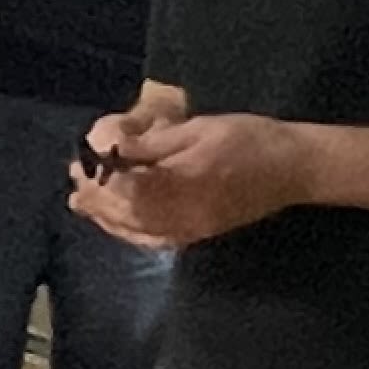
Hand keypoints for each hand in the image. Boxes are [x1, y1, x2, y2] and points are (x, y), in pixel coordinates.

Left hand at [68, 112, 315, 250]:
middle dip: (97, 199)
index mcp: (181, 186)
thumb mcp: (197, 129)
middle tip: (74, 180)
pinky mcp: (198, 234)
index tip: (80, 165)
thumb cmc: (247, 138)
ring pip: (137, 231)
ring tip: (83, 203)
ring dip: (107, 218)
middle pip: (126, 215)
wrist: (293, 168)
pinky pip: (154, 239)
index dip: (98, 181)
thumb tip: (111, 149)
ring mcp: (190, 230)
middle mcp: (182, 217)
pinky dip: (129, 231)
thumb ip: (152, 144)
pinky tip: (116, 221)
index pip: (125, 192)